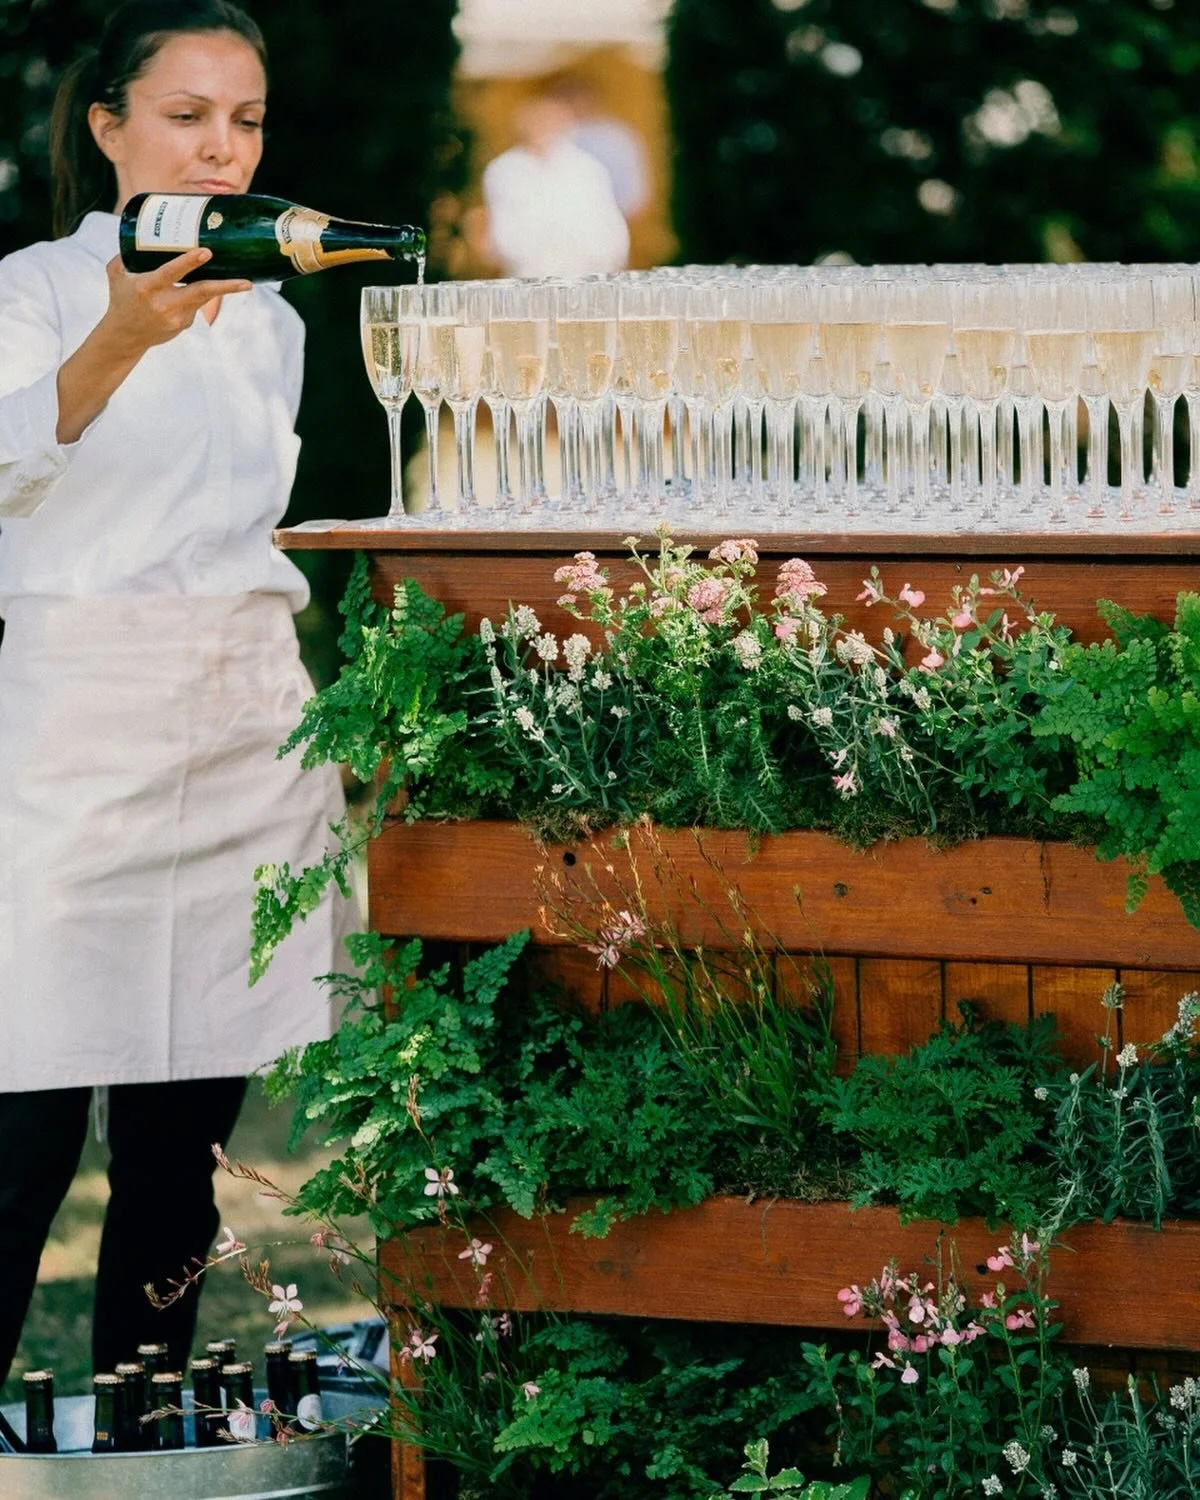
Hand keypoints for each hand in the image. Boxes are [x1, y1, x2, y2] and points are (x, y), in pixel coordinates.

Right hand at [100, 249, 251, 354]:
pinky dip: (201, 293)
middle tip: (246, 282)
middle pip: (201, 292)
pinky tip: (202, 285)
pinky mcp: (185, 324)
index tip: (206, 252)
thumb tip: (141, 227)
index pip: (171, 272)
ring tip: (245, 283)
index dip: (189, 262)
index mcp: (148, 287)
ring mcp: (177, 317)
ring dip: (225, 289)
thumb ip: (127, 253)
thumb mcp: (117, 273)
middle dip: (225, 287)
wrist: (126, 336)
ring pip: (204, 298)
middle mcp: (165, 303)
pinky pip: (197, 303)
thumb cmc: (121, 298)